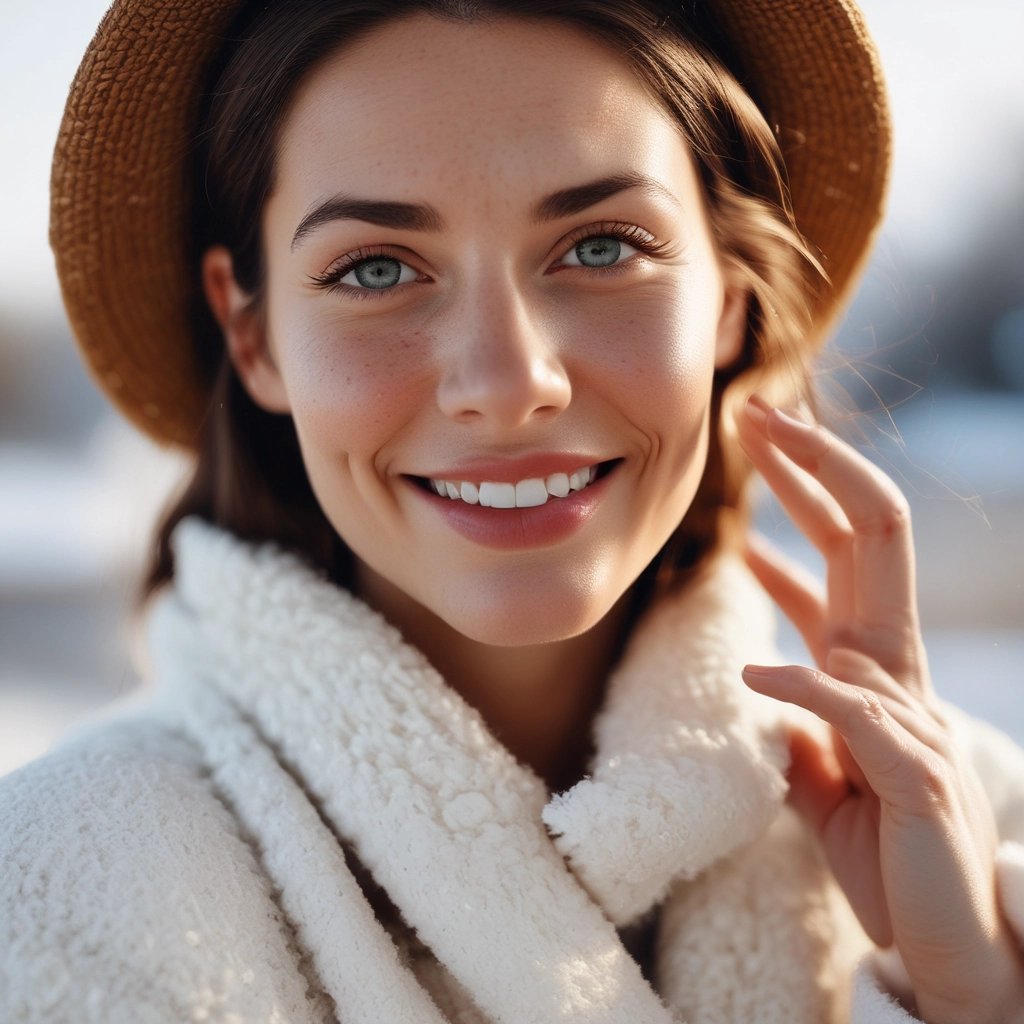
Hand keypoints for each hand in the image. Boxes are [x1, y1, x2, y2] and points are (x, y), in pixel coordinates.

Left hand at [736, 395, 1023, 1023]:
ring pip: (869, 594)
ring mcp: (909, 710)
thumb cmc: (879, 840)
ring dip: (808, 522)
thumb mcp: (821, 759)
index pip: (843, 550)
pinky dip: (799, 686)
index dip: (804, 489)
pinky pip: (848, 709)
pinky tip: (752, 673)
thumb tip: (768, 653)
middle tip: (759, 409)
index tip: (755, 443)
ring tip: (756, 463)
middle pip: (866, 536)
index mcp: (869, 657)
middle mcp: (895, 666)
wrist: (934, 934)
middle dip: (814, 465)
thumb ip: (801, 705)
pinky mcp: (911, 768)